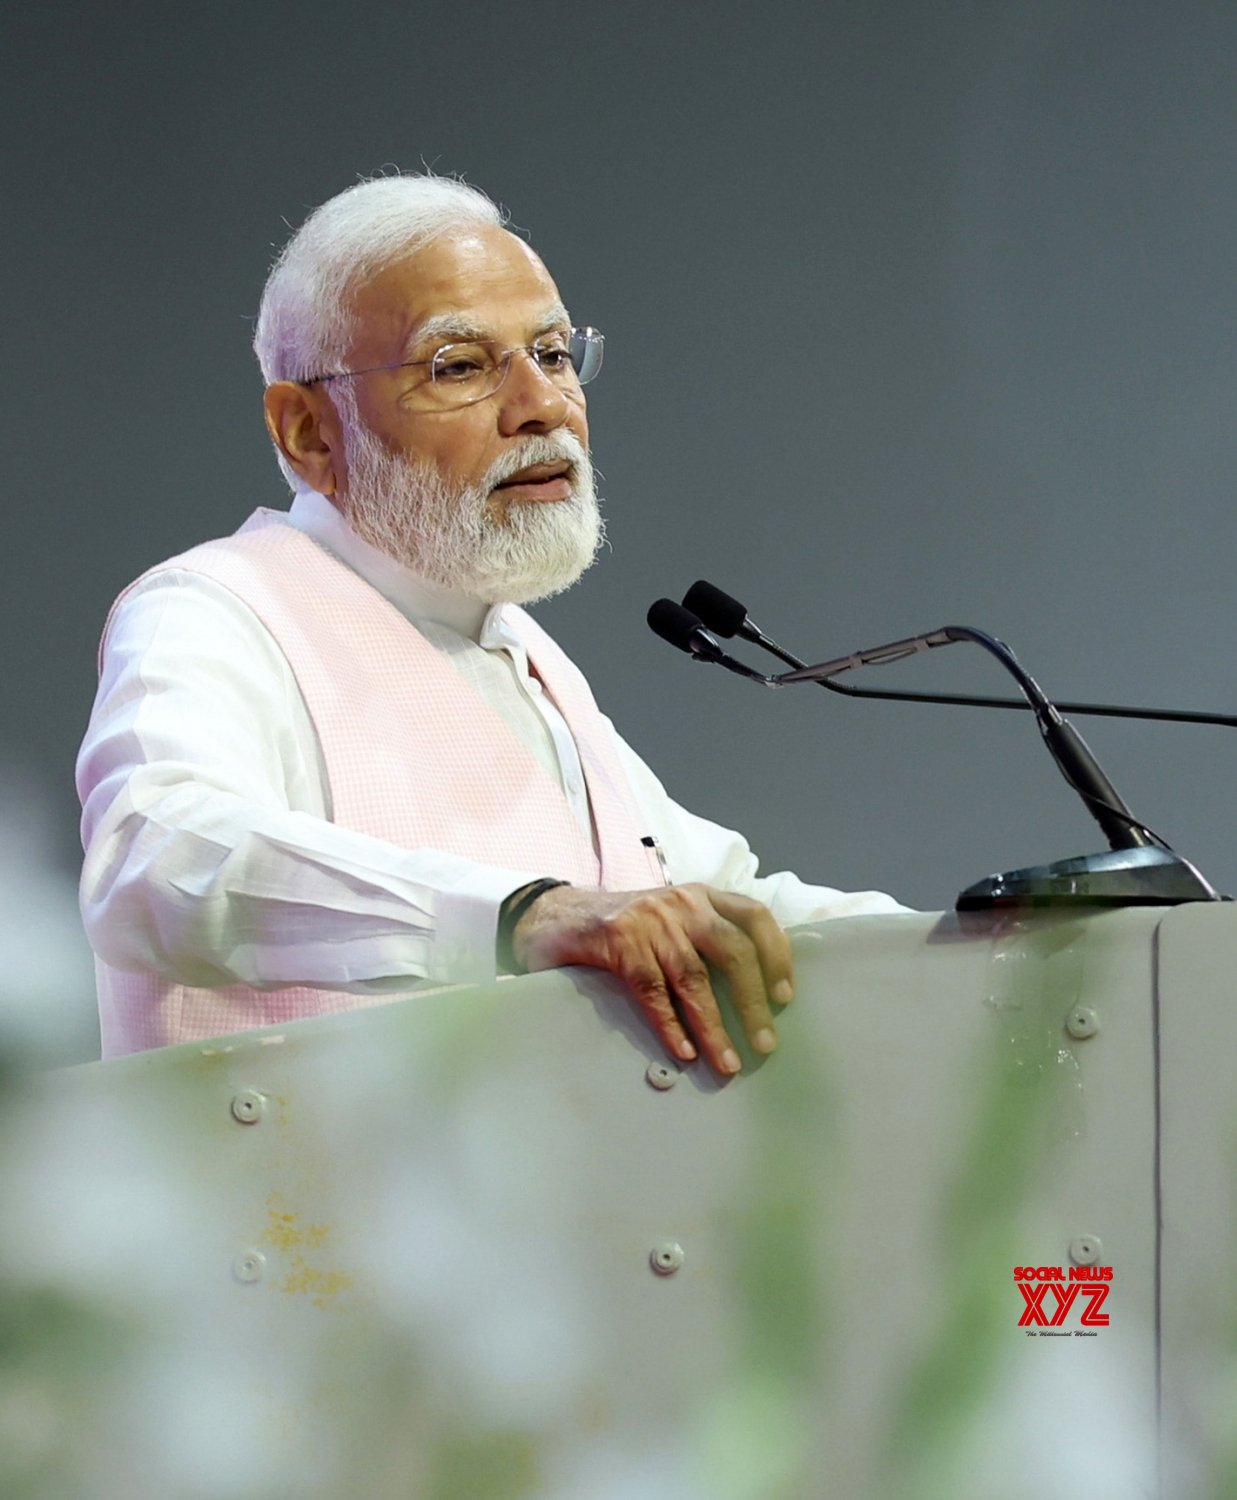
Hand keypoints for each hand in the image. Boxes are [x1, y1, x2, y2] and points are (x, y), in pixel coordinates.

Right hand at [511, 883, 793, 1075]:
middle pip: (732, 951)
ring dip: (714, 1026)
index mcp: (702, 896)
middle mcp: (682, 904)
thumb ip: (705, 940)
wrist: (557, 914)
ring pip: (693, 978)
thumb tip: (751, 996)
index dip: (776, 954)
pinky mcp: (619, 944)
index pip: (754, 916)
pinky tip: (684, 1051)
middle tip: (765, 1043)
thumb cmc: (626, 927)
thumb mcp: (672, 919)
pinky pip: (652, 991)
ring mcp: (650, 922)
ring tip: (727, 1062)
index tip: (785, 995)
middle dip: (752, 1001)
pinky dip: (670, 1025)